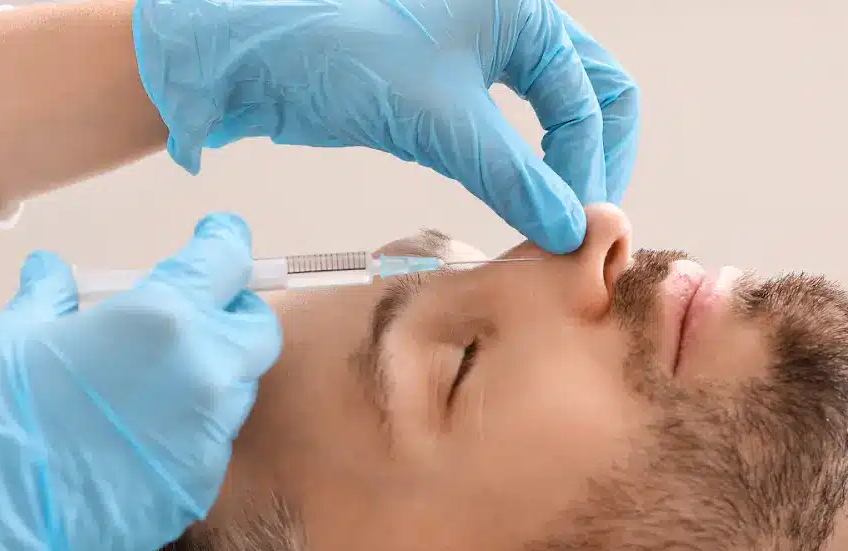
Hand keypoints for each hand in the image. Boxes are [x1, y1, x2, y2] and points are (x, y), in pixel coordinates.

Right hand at [0, 214, 280, 550]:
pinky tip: (143, 433)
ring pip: (240, 387)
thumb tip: (52, 269)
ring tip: (157, 377)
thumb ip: (50, 294)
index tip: (219, 237)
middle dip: (235, 313)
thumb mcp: (14, 336)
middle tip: (198, 312)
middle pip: (256, 328)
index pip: (226, 261)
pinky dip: (192, 426)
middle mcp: (204, 372)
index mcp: (162, 318)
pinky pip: (214, 440)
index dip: (224, 243)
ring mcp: (209, 434)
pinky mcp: (201, 484)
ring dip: (215, 372)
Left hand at [133, 0, 639, 253]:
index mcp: (522, 7)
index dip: (589, 168)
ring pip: (551, 110)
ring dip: (559, 166)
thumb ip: (517, 178)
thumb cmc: (342, 57)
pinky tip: (514, 203)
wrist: (255, 59)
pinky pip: (508, 124)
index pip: (592, 95)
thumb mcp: (444, 123)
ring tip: (553, 223)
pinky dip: (521, 165)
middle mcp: (510, 19)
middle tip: (583, 225)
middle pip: (588, 94)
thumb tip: (571, 231)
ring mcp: (480, 46)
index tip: (578, 230)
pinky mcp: (447, 80)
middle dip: (591, 159)